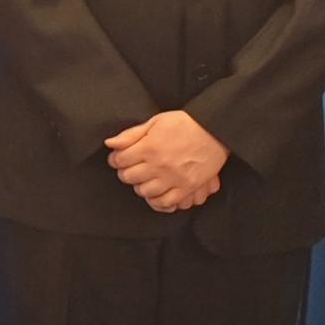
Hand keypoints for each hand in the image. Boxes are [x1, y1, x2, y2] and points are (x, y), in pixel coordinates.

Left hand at [106, 111, 228, 212]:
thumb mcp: (155, 122)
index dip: (115, 159)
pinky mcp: (187, 187)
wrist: (214, 130)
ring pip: (144, 192)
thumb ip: (131, 134)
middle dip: (125, 172)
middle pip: (129, 177)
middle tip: (129, 168)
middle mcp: (159, 165)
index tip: (117, 158)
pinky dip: (157, 200)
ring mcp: (174, 178)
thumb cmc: (184, 123)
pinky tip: (155, 193)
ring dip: (139, 186)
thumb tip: (110, 143)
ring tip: (143, 179)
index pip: (119, 160)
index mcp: (149, 147)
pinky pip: (166, 202)